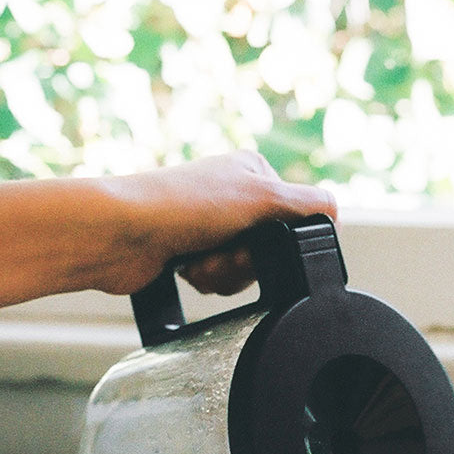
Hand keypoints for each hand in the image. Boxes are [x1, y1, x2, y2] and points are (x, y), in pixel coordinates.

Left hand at [100, 152, 336, 296]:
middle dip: (247, 262)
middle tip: (222, 252)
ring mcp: (209, 226)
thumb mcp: (261, 197)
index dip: (282, 240)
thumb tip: (334, 213)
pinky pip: (219, 280)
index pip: (296, 218)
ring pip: (245, 269)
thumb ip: (307, 206)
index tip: (260, 240)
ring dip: (225, 273)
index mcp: (253, 172)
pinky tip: (186, 268)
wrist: (119, 235)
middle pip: (271, 250)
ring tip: (199, 260)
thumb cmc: (181, 206)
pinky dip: (207, 279)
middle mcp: (232, 196)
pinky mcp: (190, 253)